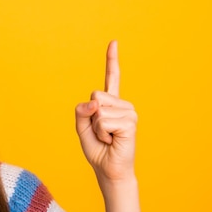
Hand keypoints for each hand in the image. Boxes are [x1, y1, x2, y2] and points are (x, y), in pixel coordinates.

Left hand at [75, 41, 137, 182]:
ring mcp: (128, 112)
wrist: (108, 169)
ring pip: (98, 110)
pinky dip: (102, 133)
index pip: (111, 77)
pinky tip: (112, 140)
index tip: (114, 41)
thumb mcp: (81, 126)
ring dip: (97, 128)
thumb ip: (82, 111)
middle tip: (101, 132)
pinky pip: (103, 121)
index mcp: (110, 102)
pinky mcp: (130, 122)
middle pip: (95, 95)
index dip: (112, 59)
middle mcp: (122, 104)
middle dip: (90, 116)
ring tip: (108, 137)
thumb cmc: (97, 148)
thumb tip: (95, 103)